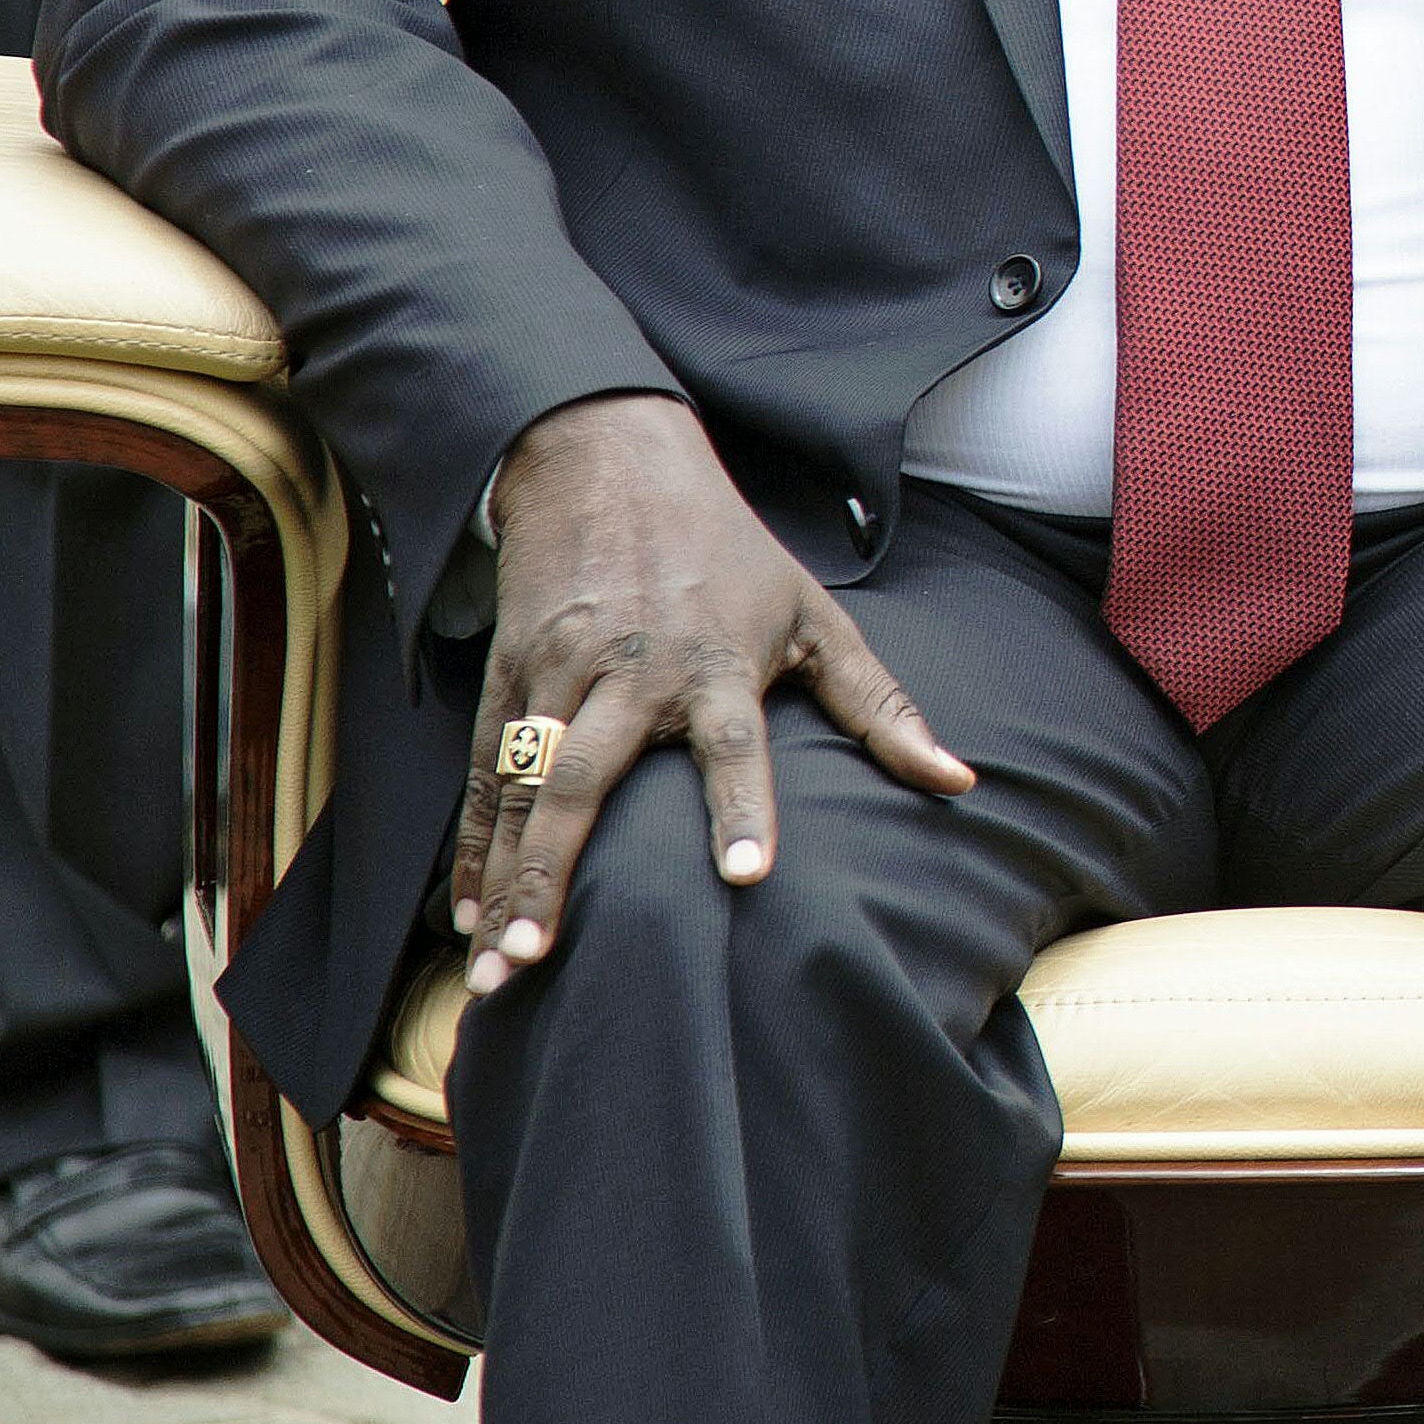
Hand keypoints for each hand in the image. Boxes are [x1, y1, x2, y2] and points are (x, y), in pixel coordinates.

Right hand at [453, 393, 976, 997]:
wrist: (608, 461)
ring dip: (504, 875)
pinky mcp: (508, 674)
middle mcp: (631, 672)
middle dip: (556, 871)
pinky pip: (484, 772)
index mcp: (716, 661)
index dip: (743, 807)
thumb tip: (959, 779)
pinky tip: (464, 911)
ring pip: (523, 786)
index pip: (734, 743)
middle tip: (537, 956)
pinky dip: (474, 843)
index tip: (748, 877)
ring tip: (495, 963)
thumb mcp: (814, 614)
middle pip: (589, 779)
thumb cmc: (730, 553)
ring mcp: (559, 673)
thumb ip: (880, 706)